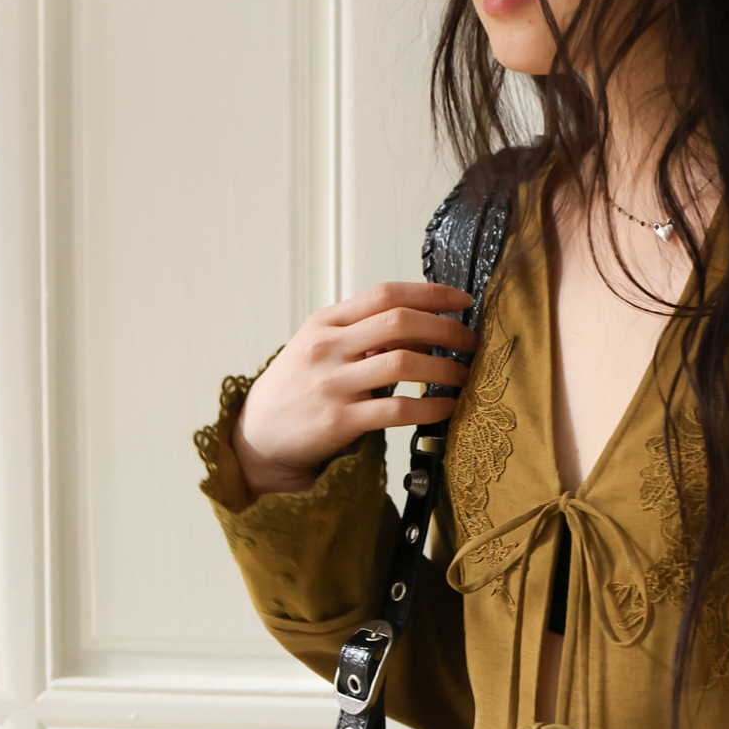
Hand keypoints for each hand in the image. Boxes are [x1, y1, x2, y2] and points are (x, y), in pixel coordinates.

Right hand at [234, 280, 477, 497]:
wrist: (258, 434)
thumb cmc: (298, 386)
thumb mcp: (319, 346)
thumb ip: (362, 332)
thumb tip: (422, 323)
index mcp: (326, 322)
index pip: (386, 294)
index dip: (431, 294)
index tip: (462, 301)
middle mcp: (328, 347)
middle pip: (400, 322)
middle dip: (446, 330)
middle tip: (470, 342)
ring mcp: (333, 384)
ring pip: (402, 364)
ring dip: (444, 369)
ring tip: (463, 376)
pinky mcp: (340, 421)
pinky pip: (396, 411)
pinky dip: (430, 408)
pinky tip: (446, 408)